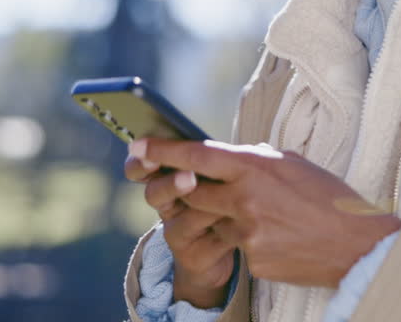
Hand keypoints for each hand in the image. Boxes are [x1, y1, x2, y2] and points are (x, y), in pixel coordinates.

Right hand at [125, 141, 235, 307]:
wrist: (223, 253)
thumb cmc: (222, 203)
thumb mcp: (220, 179)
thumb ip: (225, 163)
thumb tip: (260, 144)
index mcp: (167, 180)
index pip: (140, 169)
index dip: (139, 163)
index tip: (141, 151)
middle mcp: (167, 206)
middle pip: (155, 193)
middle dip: (171, 184)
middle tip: (189, 177)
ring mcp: (176, 233)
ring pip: (184, 218)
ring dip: (207, 208)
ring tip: (227, 204)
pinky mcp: (192, 256)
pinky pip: (207, 241)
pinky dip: (227, 231)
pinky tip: (244, 225)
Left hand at [128, 138, 400, 288]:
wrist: (358, 245)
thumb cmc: (331, 198)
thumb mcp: (293, 165)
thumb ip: (257, 161)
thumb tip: (233, 158)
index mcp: (255, 167)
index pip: (198, 156)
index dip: (163, 151)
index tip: (139, 146)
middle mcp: (245, 198)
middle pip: (190, 193)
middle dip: (177, 189)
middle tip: (167, 182)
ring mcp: (246, 232)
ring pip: (209, 222)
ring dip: (217, 217)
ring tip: (251, 214)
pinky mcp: (252, 260)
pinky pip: (235, 247)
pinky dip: (246, 240)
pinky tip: (276, 238)